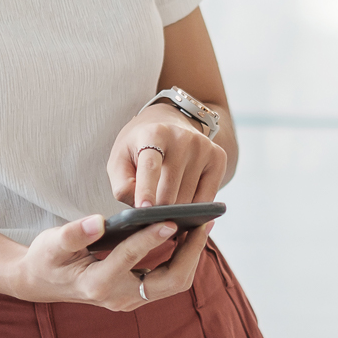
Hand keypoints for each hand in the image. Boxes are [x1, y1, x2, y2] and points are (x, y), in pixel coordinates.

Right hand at [13, 213, 212, 310]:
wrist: (42, 282)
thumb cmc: (47, 259)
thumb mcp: (52, 244)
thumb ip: (73, 234)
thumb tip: (98, 222)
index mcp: (97, 284)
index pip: (131, 258)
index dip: (152, 238)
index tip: (171, 218)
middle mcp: (119, 297)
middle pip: (169, 281)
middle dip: (190, 251)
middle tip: (203, 221)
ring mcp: (130, 299)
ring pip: (174, 282)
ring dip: (191, 254)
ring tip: (202, 223)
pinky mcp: (137, 294)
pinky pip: (168, 278)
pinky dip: (182, 257)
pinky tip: (188, 232)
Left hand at [108, 103, 226, 208]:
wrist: (167, 122)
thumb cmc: (139, 146)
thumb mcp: (119, 160)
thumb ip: (122, 186)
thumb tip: (142, 209)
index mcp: (153, 134)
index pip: (150, 167)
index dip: (146, 189)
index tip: (144, 209)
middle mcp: (182, 137)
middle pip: (170, 191)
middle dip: (157, 211)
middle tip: (149, 215)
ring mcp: (203, 146)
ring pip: (188, 200)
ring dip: (174, 211)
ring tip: (164, 204)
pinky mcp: (218, 157)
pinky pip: (207, 199)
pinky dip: (194, 208)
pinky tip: (184, 201)